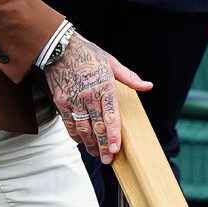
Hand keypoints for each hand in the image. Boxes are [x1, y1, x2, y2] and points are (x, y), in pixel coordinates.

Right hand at [45, 32, 152, 163]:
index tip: (115, 149)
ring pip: (82, 128)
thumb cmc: (87, 53)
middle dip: (102, 146)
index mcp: (104, 86)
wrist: (59, 47)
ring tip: (96, 153)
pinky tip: (81, 141)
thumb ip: (129, 77)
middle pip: (96, 127)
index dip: (112, 136)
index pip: (110, 117)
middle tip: (108, 159)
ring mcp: (73, 100)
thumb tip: (148, 86)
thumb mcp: (111, 62)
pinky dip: (75, 135)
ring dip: (89, 144)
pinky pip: (68, 123)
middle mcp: (88, 95)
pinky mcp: (61, 101)